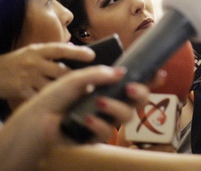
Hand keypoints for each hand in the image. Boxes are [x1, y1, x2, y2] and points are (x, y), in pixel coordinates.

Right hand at [0, 43, 94, 101]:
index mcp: (38, 51)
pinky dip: (52, 103)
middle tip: (93, 83)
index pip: (60, 49)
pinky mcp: (21, 92)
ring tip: (82, 95)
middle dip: (78, 79)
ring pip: (54, 87)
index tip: (92, 56)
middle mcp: (34, 63)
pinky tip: (62, 106)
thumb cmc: (15, 62)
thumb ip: (51, 52)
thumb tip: (74, 48)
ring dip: (69, 92)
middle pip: (61, 71)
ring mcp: (28, 78)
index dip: (77, 52)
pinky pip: (41, 98)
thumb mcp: (31, 52)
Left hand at [0, 65, 149, 169]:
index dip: (148, 78)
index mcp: (104, 86)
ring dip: (117, 108)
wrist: (32, 125)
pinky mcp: (94, 136)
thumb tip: (121, 72)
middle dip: (140, 93)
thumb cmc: (50, 100)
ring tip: (100, 103)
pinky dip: (99, 124)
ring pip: (126, 116)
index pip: (131, 80)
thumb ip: (96, 75)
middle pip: (137, 99)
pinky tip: (87, 119)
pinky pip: (107, 132)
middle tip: (133, 88)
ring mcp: (103, 120)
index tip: (159, 72)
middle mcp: (108, 102)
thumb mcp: (72, 80)